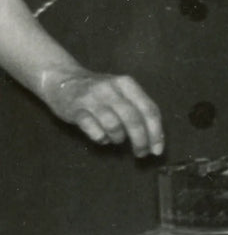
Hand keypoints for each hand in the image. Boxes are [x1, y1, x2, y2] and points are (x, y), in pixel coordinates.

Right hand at [39, 69, 163, 156]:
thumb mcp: (121, 92)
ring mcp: (92, 98)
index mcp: (127, 84)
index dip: (156, 133)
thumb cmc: (99, 91)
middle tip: (141, 154)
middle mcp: (111, 89)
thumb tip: (155, 138)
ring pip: (114, 126)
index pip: (149, 110)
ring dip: (118, 138)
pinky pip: (94, 131)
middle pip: (133, 119)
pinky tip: (101, 137)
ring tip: (116, 138)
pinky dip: (101, 138)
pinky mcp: (76, 110)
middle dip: (141, 140)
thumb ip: (137, 109)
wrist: (62, 80)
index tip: (157, 150)